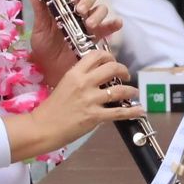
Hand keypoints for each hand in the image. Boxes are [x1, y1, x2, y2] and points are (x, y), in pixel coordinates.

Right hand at [15, 49, 140, 157]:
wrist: (43, 127)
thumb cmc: (52, 108)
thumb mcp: (64, 84)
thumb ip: (80, 78)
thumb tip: (98, 77)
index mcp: (75, 73)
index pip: (96, 55)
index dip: (109, 56)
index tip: (113, 62)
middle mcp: (84, 83)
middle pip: (112, 68)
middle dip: (123, 70)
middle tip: (126, 75)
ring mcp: (91, 99)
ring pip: (120, 90)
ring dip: (131, 90)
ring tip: (134, 93)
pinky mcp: (95, 116)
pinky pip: (120, 112)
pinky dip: (133, 111)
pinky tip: (139, 110)